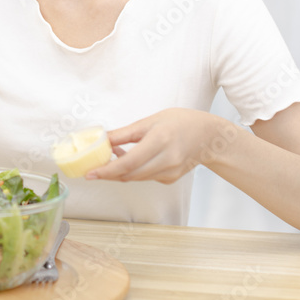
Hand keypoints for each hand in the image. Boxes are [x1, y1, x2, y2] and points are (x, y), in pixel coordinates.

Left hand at [86, 108, 240, 183]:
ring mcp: (170, 172)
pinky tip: (129, 160)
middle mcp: (167, 159)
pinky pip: (145, 177)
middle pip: (130, 174)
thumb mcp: (150, 121)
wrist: (208, 136)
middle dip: (108, 174)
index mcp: (160, 140)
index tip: (90, 173)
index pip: (129, 162)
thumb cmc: (180, 123)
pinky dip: (133, 172)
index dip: (107, 170)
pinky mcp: (170, 178)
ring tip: (110, 159)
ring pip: (135, 178)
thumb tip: (102, 139)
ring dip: (119, 172)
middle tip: (92, 170)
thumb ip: (124, 133)